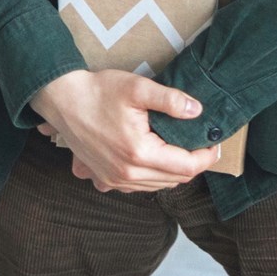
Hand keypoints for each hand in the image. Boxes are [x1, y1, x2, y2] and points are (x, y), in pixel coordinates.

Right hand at [32, 70, 222, 192]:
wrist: (62, 99)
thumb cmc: (98, 91)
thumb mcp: (138, 88)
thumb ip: (170, 100)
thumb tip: (197, 111)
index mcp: (139, 154)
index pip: (186, 167)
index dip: (206, 158)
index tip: (215, 144)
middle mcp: (126, 174)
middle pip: (175, 180)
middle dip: (193, 164)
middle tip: (202, 144)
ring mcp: (113, 181)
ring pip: (158, 186)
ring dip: (173, 172)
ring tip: (181, 149)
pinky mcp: (103, 179)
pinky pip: (138, 187)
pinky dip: (153, 177)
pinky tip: (155, 159)